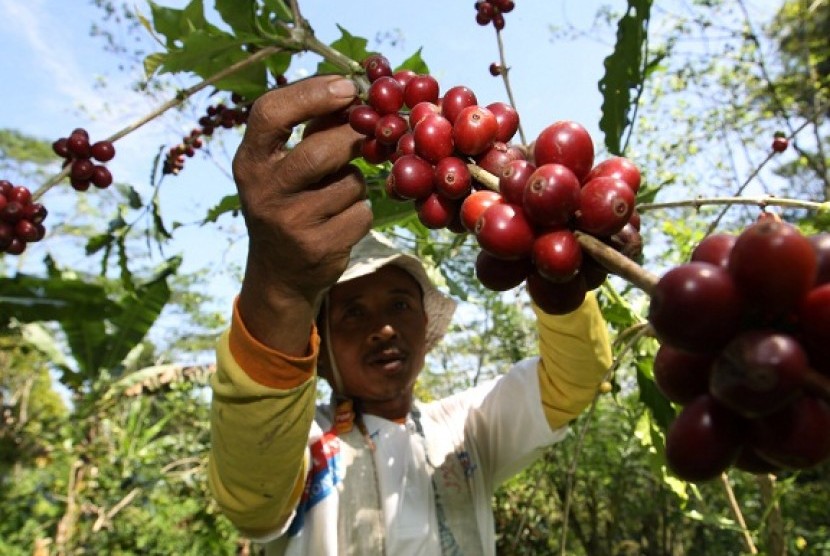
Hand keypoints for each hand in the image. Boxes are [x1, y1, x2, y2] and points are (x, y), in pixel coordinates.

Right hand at [233, 75, 371, 353]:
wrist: (279, 274)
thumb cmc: (288, 202)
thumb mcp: (284, 166)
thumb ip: (312, 129)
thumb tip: (355, 91)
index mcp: (250, 160)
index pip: (269, 113)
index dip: (311, 94)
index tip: (347, 87)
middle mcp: (263, 189)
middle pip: (321, 151)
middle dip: (353, 139)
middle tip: (370, 135)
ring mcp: (289, 222)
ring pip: (350, 184)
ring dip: (358, 182)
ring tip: (342, 192)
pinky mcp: (317, 248)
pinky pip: (361, 214)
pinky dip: (362, 211)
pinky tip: (344, 220)